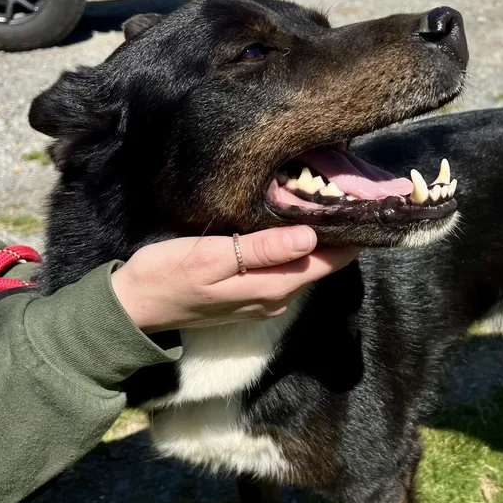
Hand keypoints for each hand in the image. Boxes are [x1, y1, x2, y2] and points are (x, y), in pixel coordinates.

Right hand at [111, 227, 359, 333]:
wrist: (134, 307)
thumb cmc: (167, 275)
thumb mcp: (212, 259)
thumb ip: (262, 251)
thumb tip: (310, 238)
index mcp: (273, 287)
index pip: (329, 262)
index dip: (351, 237)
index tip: (367, 208)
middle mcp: (277, 298)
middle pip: (321, 265)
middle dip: (338, 234)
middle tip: (349, 195)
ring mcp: (264, 300)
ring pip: (304, 268)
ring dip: (318, 242)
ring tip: (328, 204)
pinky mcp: (251, 296)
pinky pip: (286, 271)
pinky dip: (296, 251)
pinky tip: (295, 228)